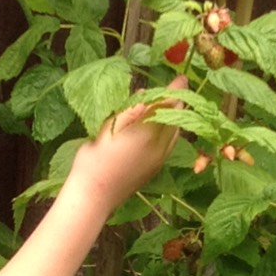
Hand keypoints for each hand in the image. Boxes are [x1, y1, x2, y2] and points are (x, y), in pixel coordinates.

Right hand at [67, 75, 186, 208]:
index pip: (169, 105)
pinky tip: (157, 127)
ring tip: (164, 106)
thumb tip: (145, 93)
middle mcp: (160, 146)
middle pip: (177, 118)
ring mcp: (160, 159)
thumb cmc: (95, 159)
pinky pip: (170, 144)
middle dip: (176, 102)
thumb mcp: (108, 128)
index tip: (181, 78)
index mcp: (148, 133)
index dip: (176, 90)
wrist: (94, 197)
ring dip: (173, 117)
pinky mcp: (157, 168)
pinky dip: (168, 131)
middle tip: (170, 90)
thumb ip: (130, 111)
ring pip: (175, 132)